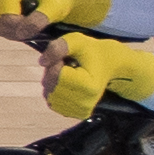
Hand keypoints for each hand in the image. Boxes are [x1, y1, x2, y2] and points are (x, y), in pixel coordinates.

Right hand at [0, 0, 110, 35]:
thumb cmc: (58, 1)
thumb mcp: (53, 9)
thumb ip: (38, 20)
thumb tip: (20, 33)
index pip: (6, 20)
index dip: (23, 29)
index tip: (40, 27)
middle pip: (0, 24)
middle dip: (18, 31)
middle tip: (37, 27)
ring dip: (16, 32)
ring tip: (33, 25)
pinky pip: (0, 27)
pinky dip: (13, 31)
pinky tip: (26, 24)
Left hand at [39, 29, 153, 121]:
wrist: (112, 66)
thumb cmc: (93, 52)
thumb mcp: (77, 41)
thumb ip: (58, 47)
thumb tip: (42, 61)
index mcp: (88, 86)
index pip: (55, 76)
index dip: (55, 63)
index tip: (65, 59)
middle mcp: (85, 102)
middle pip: (51, 87)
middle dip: (51, 73)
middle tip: (65, 65)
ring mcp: (81, 110)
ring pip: (49, 96)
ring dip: (52, 82)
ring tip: (67, 74)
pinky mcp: (77, 113)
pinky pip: (53, 103)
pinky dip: (55, 92)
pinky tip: (67, 84)